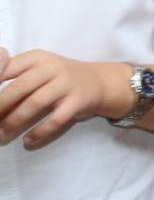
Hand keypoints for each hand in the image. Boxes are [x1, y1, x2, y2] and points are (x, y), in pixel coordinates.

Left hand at [0, 49, 128, 148]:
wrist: (97, 82)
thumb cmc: (58, 78)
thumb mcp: (38, 69)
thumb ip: (14, 78)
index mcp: (37, 58)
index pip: (8, 67)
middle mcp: (52, 67)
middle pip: (20, 87)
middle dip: (0, 107)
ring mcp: (67, 84)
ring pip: (35, 104)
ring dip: (15, 122)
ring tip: (2, 135)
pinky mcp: (78, 101)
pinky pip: (55, 119)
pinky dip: (39, 132)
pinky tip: (27, 141)